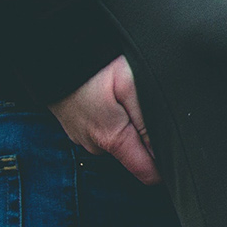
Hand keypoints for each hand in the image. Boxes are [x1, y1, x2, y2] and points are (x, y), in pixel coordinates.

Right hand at [49, 55, 159, 184]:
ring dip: (125, 122)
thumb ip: (147, 120)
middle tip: (139, 103)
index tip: (173, 144)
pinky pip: (101, 128)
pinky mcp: (76, 127)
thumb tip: (162, 149)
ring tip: (120, 95)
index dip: (166, 164)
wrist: (52, 54)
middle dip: (144, 134)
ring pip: (117, 139)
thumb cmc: (92, 64)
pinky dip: (108, 116)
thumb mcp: (129, 84)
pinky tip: (105, 96)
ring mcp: (82, 137)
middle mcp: (95, 145)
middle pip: (134, 153)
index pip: (148, 172)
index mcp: (112, 138)